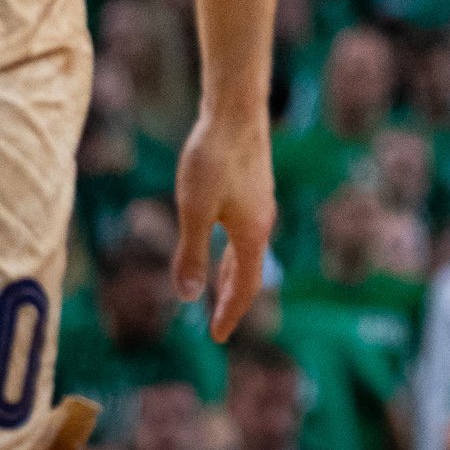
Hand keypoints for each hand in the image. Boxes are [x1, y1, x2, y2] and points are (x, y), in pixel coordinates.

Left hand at [173, 103, 275, 338]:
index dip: (231, 313)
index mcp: (252, 233)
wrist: (235, 112)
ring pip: (249, 250)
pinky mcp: (254, 187)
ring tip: (218, 289)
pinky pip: (246, 232)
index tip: (218, 338)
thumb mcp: (195, 212)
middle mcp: (262, 222)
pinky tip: (222, 240)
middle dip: (234, 299)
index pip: (246, 286)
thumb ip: (191, 254)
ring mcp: (260, 203)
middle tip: (220, 323)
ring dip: (234, 274)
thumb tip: (187, 297)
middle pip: (251, 272)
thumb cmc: (212, 160)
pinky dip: (234, 251)